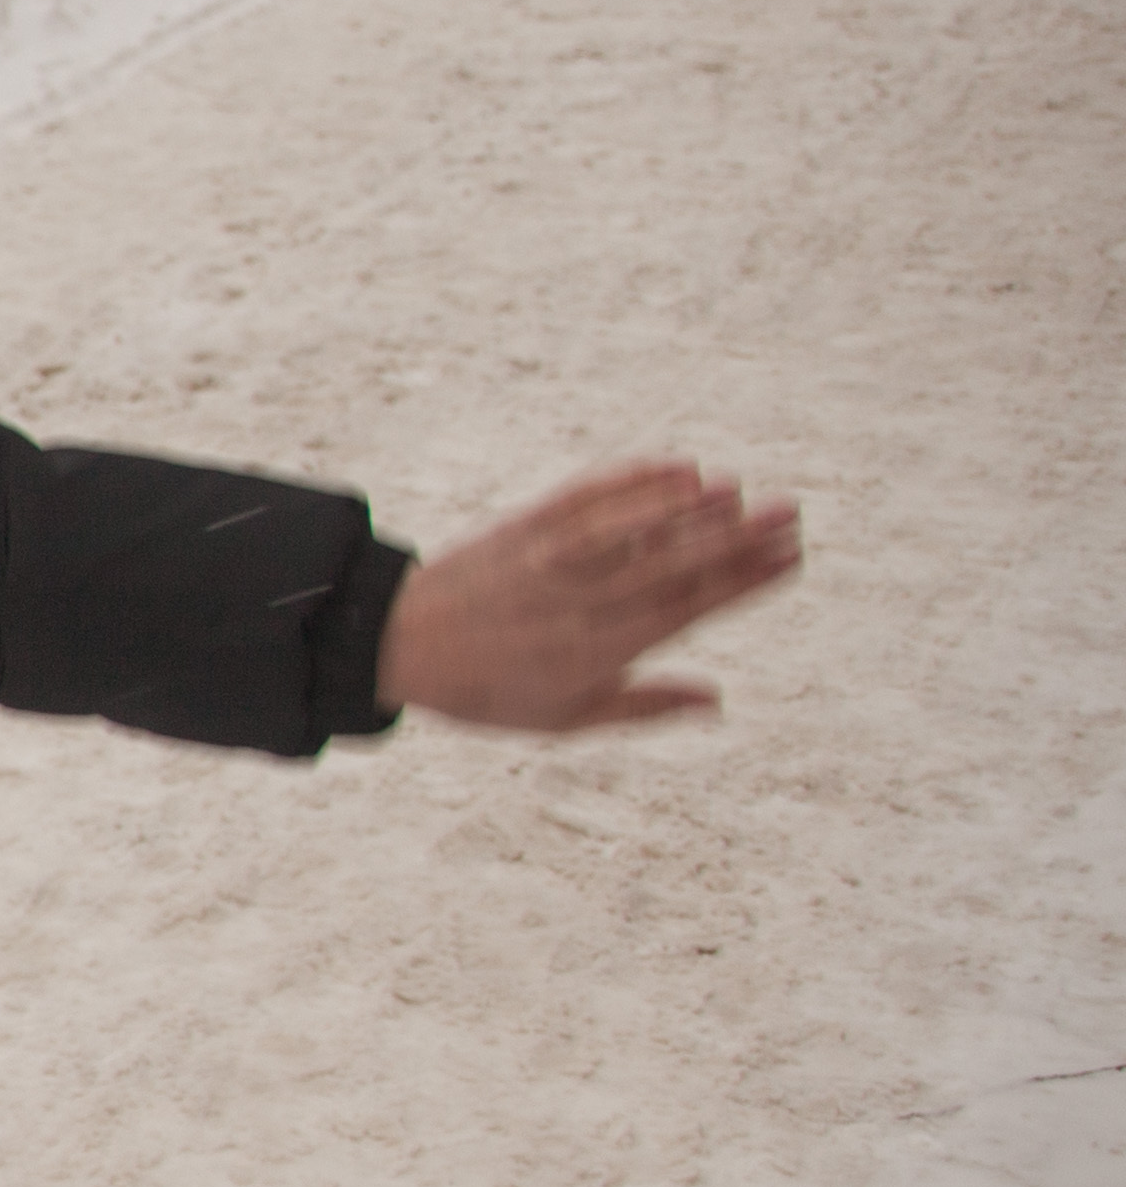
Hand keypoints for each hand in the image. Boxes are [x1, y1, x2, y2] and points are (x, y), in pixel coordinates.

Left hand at [377, 461, 802, 730]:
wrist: (394, 644)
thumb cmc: (485, 688)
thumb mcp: (562, 718)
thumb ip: (642, 706)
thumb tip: (717, 701)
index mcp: (594, 652)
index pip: (685, 609)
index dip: (741, 583)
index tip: (790, 560)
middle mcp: (576, 602)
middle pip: (670, 565)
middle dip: (735, 539)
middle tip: (791, 514)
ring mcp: (548, 560)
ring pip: (631, 528)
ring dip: (687, 507)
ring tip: (739, 490)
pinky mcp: (523, 527)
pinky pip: (584, 499)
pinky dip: (631, 481)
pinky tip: (676, 468)